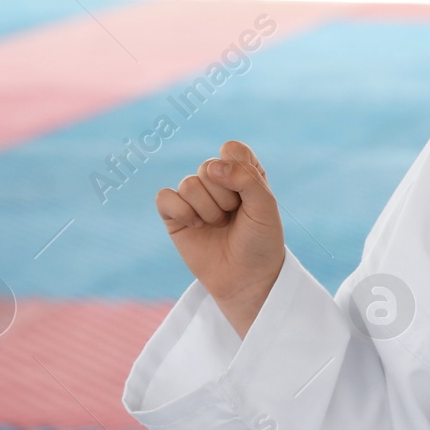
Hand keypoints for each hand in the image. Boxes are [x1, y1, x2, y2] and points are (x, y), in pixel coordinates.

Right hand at [156, 139, 285, 337]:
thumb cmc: (260, 242)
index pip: (232, 150)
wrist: (246, 280)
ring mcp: (194, 198)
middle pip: (208, 167)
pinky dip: (181, 212)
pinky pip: (164, 197)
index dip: (240, 172)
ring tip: (218, 225)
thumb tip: (212, 167)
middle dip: (225, 197)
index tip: (250, 196)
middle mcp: (218, 181)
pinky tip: (196, 226)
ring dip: (207, 210)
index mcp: (243, 172)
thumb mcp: (265, 207)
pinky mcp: (174, 216)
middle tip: (235, 217)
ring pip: (189, 184)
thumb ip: (246, 179)